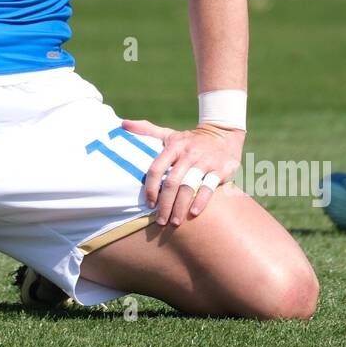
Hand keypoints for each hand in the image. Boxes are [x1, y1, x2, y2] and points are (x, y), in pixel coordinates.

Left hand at [122, 118, 245, 225]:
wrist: (222, 134)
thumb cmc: (189, 140)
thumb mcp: (169, 134)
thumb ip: (146, 130)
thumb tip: (122, 124)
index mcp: (174, 147)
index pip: (156, 168)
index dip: (150, 188)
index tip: (148, 204)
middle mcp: (188, 154)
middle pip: (172, 182)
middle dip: (164, 204)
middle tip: (160, 220)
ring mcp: (205, 162)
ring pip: (189, 187)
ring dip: (180, 207)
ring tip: (174, 222)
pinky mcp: (220, 170)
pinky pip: (209, 187)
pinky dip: (201, 201)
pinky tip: (193, 213)